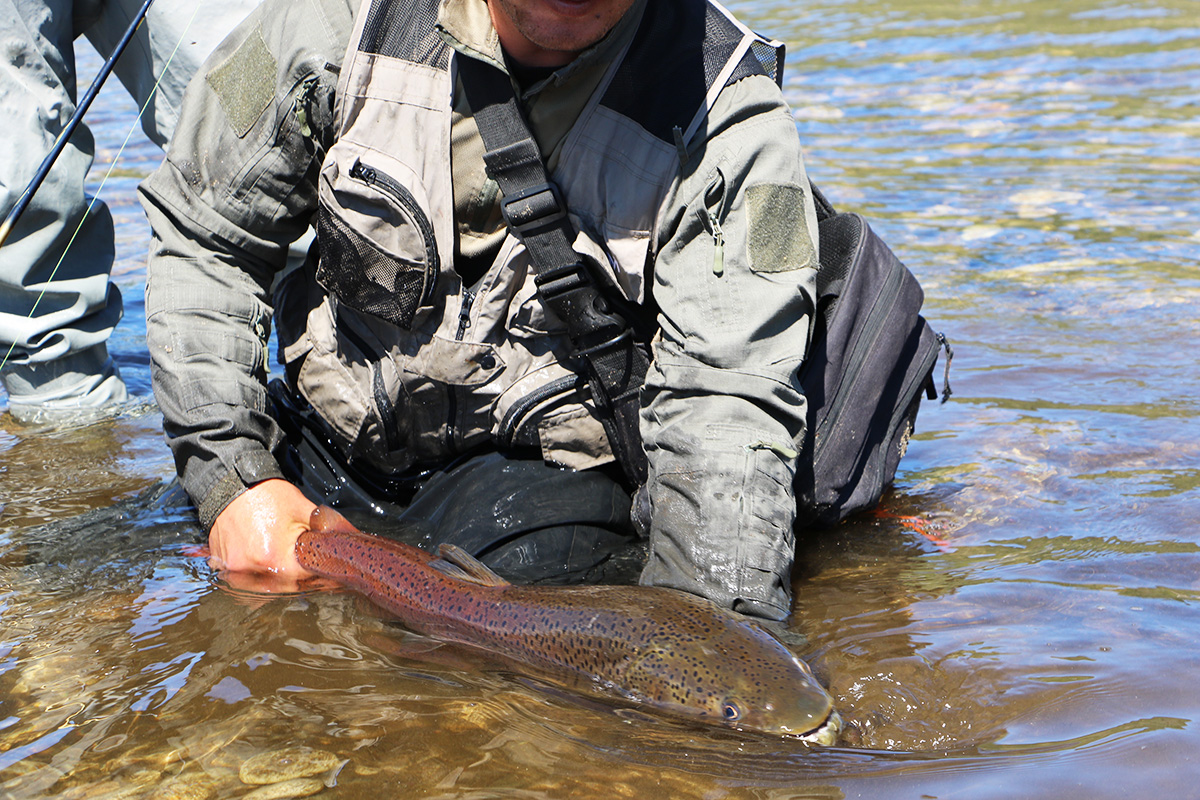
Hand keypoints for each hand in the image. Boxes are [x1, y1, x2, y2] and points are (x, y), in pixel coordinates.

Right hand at [208, 478, 318, 592]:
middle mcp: (251, 570)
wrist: (233, 484)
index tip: (328, 571)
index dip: (321, 575)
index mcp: (275, 558)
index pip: (307, 580)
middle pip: (287, 587)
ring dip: (279, 581)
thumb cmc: (268, 495)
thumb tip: (346, 543)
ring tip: (285, 563)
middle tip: (309, 566)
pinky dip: (257, 576)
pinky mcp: (223, 567)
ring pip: (265, 588)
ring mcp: (234, 571)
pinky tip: (265, 563)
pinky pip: (245, 581)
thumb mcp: (305, 511)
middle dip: (301, 579)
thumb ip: (326, 532)